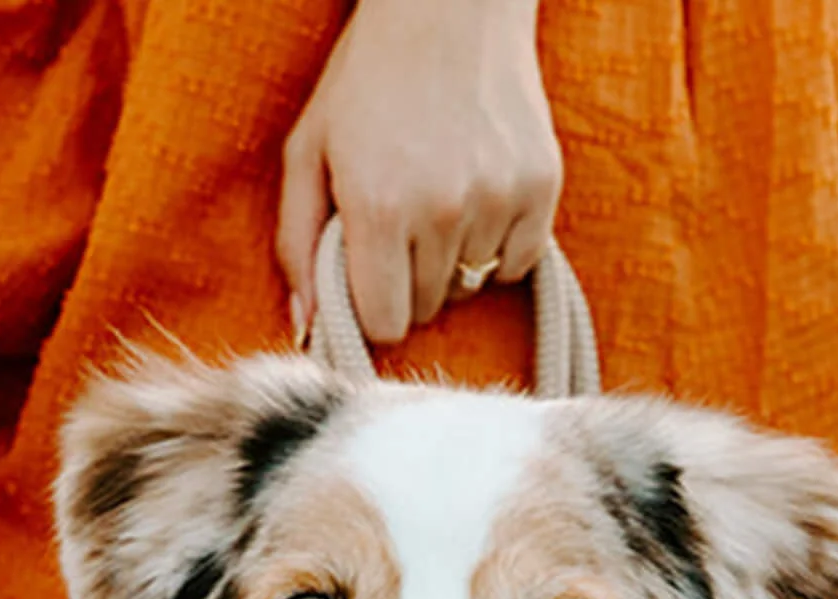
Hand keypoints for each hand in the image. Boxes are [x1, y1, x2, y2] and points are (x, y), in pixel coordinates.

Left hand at [276, 0, 562, 345]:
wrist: (451, 4)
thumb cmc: (369, 77)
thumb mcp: (309, 150)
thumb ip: (297, 242)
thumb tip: (307, 327)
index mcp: (377, 207)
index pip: (385, 326)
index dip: (374, 309)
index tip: (372, 280)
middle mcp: (441, 211)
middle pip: (428, 308)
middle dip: (410, 279)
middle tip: (403, 220)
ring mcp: (497, 199)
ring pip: (471, 286)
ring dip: (453, 260)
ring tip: (440, 196)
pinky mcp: (540, 187)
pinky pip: (518, 263)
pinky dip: (499, 246)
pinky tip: (479, 197)